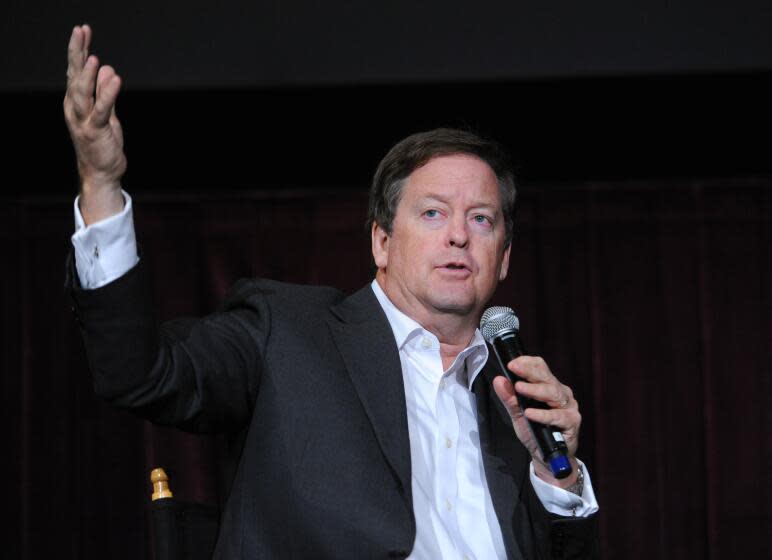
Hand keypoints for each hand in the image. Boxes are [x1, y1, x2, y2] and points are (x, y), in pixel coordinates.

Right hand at [63, 24, 125, 223]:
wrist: (101, 171)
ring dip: (87, 74)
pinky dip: (107, 95)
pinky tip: (114, 79)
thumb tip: (105, 68)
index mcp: (75, 101)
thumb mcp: (106, 113)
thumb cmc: (102, 141)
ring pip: (82, 93)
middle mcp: (75, 108)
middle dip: (77, 53)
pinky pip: (102, 110)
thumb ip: (105, 92)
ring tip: (94, 56)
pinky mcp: (96, 131)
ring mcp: (83, 120)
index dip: (79, 50)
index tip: (83, 30)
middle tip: (80, 31)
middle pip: (74, 76)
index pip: (75, 70)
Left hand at [492, 355, 581, 488]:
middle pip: (546, 377)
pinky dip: (543, 415)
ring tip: (519, 389)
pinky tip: (530, 413)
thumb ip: (509, 398)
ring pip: (553, 393)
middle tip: (514, 369)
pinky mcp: (572, 421)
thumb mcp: (517, 414)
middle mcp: (561, 393)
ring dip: (535, 390)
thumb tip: (499, 380)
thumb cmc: (535, 431)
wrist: (546, 457)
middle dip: (529, 372)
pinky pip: (558, 416)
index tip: (511, 363)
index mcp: (548, 386)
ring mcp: (568, 406)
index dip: (526, 363)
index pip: (540, 367)